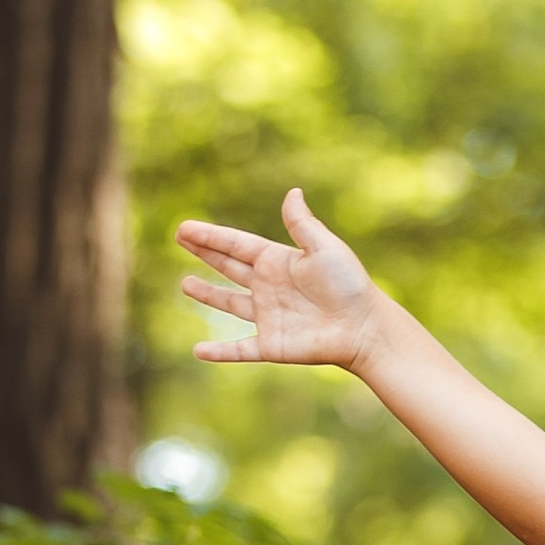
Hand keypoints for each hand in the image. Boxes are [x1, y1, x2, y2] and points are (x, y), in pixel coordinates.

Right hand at [176, 189, 383, 372]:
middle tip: (180, 238)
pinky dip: (220, 352)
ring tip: (186, 285)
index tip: (184, 229)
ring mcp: (268, 317)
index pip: (236, 245)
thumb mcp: (324, 248)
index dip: (211, 237)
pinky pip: (239, 349)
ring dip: (208, 294)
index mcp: (278, 261)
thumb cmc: (348, 285)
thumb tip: (292, 192)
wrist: (364, 327)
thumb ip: (302, 224)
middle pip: (230, 267)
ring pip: (230, 303)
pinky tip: (198, 351)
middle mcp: (269, 287)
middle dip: (205, 253)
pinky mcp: (271, 345)